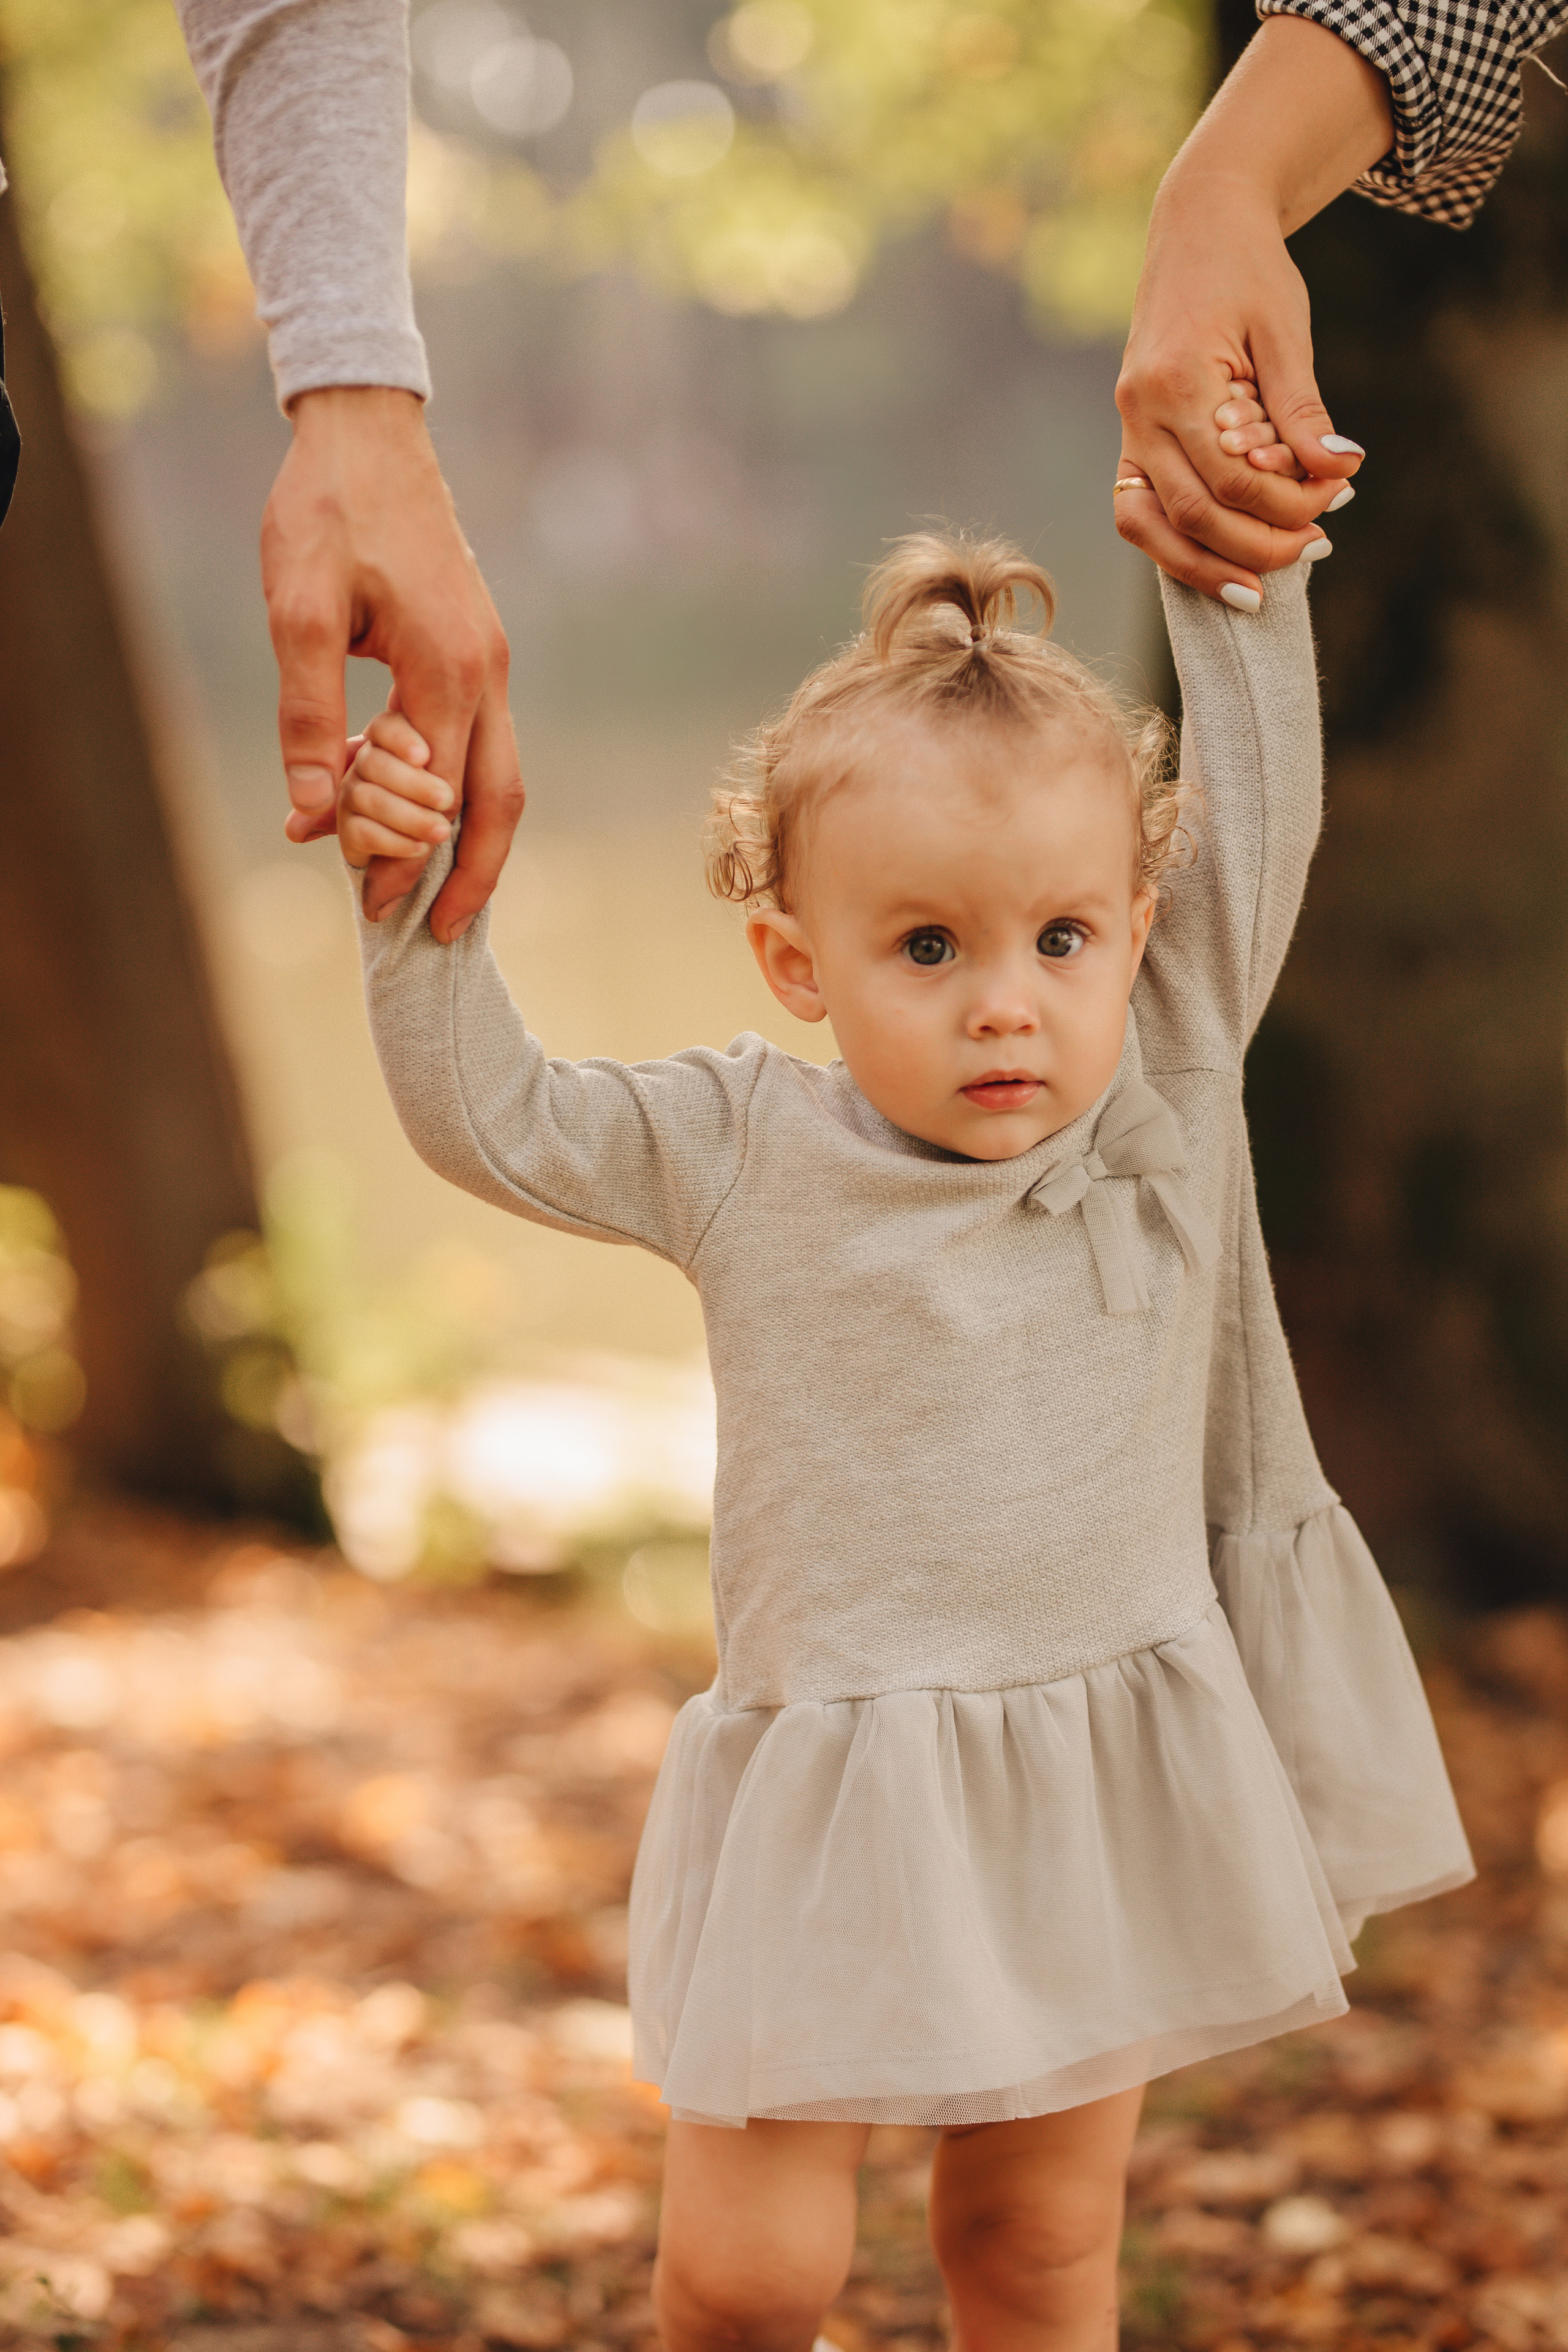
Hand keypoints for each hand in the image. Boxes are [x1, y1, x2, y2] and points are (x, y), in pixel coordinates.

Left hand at [261, 385, 523, 939]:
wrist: (368, 433)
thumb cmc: (328, 512)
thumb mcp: (298, 612)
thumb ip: (306, 714)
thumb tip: (309, 811)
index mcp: (448, 671)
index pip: (437, 797)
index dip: (405, 861)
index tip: (369, 908)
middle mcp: (486, 675)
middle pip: (500, 804)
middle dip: (472, 877)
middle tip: (435, 933)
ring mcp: (488, 663)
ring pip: (496, 777)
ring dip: (461, 835)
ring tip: (419, 883)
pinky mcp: (475, 651)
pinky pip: (474, 740)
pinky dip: (445, 785)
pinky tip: (396, 799)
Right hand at [1114, 18, 1392, 602]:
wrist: (1197, 225)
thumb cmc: (1249, 269)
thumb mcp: (1287, 329)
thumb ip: (1304, 408)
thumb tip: (1339, 471)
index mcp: (1177, 381)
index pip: (1233, 478)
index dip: (1289, 502)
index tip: (1338, 497)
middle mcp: (1139, 412)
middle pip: (1192, 514)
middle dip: (1256, 544)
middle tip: (1314, 547)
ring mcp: (1127, 428)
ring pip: (1151, 528)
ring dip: (1205, 565)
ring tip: (1260, 588)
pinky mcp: (1131, 437)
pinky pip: (1141, 512)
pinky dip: (1178, 546)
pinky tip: (1222, 560)